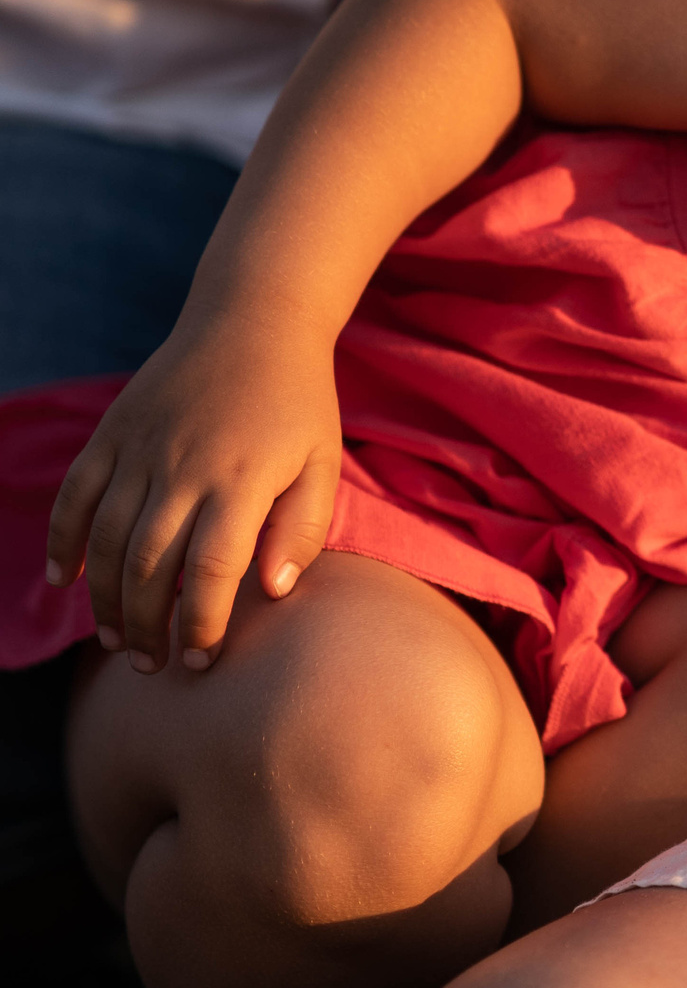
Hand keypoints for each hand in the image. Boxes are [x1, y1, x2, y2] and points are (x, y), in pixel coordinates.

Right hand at [45, 317, 340, 672]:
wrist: (252, 322)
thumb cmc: (298, 403)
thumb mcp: (321, 463)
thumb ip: (302, 529)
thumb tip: (273, 593)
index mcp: (240, 481)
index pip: (210, 572)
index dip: (201, 624)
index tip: (202, 660)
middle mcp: (182, 469)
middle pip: (148, 568)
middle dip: (148, 627)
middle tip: (153, 665)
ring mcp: (139, 451)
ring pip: (105, 542)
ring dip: (105, 600)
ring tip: (118, 641)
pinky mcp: (111, 434)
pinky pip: (75, 497)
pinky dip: (63, 542)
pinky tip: (64, 582)